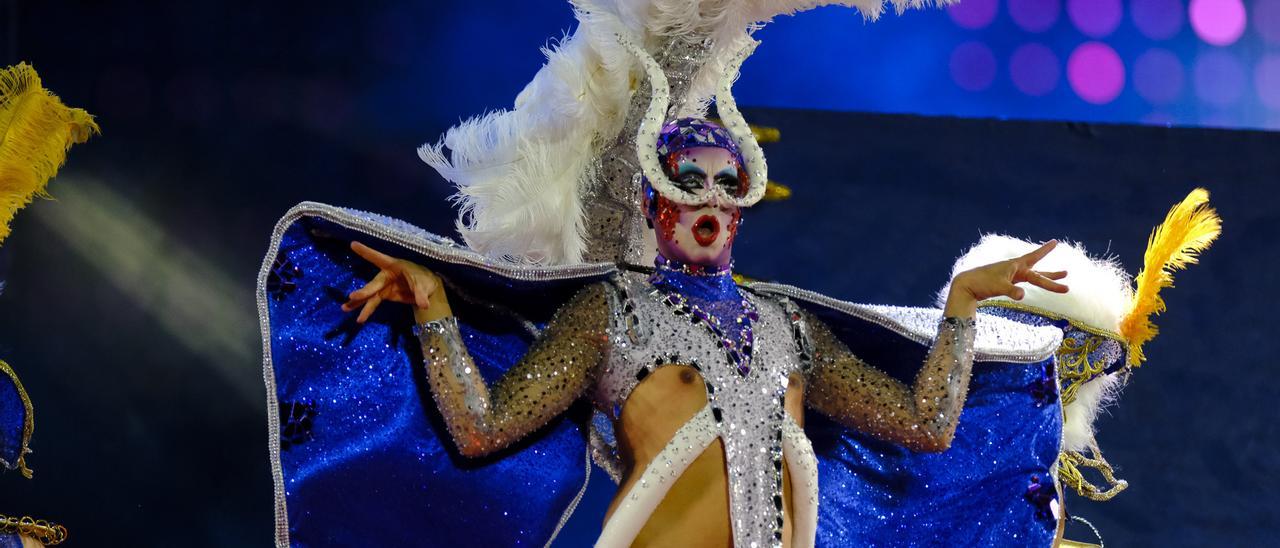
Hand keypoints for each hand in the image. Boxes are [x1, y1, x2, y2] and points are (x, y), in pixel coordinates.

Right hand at [341, 241, 450, 322]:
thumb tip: (424, 305)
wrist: (427, 287)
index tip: (353, 244)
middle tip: (353, 296)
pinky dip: (366, 310)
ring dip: (358, 302)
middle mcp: (385, 275)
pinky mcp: (385, 295)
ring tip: (345, 308)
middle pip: (373, 284)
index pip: (377, 257)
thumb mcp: (424, 284)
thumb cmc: (424, 278)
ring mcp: (383, 286)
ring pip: (369, 295)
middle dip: (364, 291)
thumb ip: (421, 294)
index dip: (366, 251)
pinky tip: (359, 318)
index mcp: (393, 265)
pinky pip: (373, 303)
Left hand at [943, 239, 1068, 317]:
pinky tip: (1035, 283)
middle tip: (1066, 274)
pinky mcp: (1006, 282)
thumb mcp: (998, 287)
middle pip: (1037, 273)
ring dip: (1046, 278)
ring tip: (1061, 276)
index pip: (1034, 258)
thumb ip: (1011, 291)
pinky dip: (1032, 282)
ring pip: (1033, 277)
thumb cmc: (981, 283)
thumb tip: (1023, 295)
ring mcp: (1011, 276)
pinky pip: (1024, 281)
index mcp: (1014, 266)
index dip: (1045, 250)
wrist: (966, 285)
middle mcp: (1014, 269)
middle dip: (1052, 275)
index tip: (1055, 241)